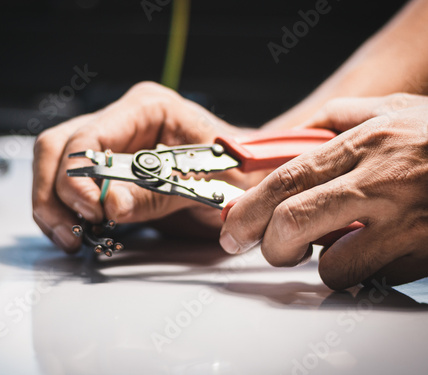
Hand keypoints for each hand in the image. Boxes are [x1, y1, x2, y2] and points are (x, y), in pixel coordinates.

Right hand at [33, 82, 254, 252]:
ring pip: (56, 166)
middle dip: (55, 192)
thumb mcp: (207, 185)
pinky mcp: (110, 172)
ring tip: (72, 237)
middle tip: (72, 229)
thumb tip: (110, 204)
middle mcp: (123, 122)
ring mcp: (113, 145)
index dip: (80, 175)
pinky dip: (67, 212)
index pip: (91, 135)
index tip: (93, 209)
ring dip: (54, 205)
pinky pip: (71, 187)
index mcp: (148, 109)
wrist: (249, 183)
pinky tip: (79, 231)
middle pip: (60, 147)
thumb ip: (159, 193)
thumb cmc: (239, 173)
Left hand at [220, 93, 427, 289]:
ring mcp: (404, 222)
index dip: (248, 209)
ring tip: (338, 251)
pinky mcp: (425, 254)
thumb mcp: (395, 110)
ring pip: (332, 265)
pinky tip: (378, 254)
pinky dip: (366, 274)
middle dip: (270, 245)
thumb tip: (300, 130)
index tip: (232, 229)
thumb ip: (340, 116)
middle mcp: (377, 183)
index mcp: (362, 146)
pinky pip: (376, 278)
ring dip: (326, 266)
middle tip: (270, 250)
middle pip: (293, 223)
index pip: (283, 181)